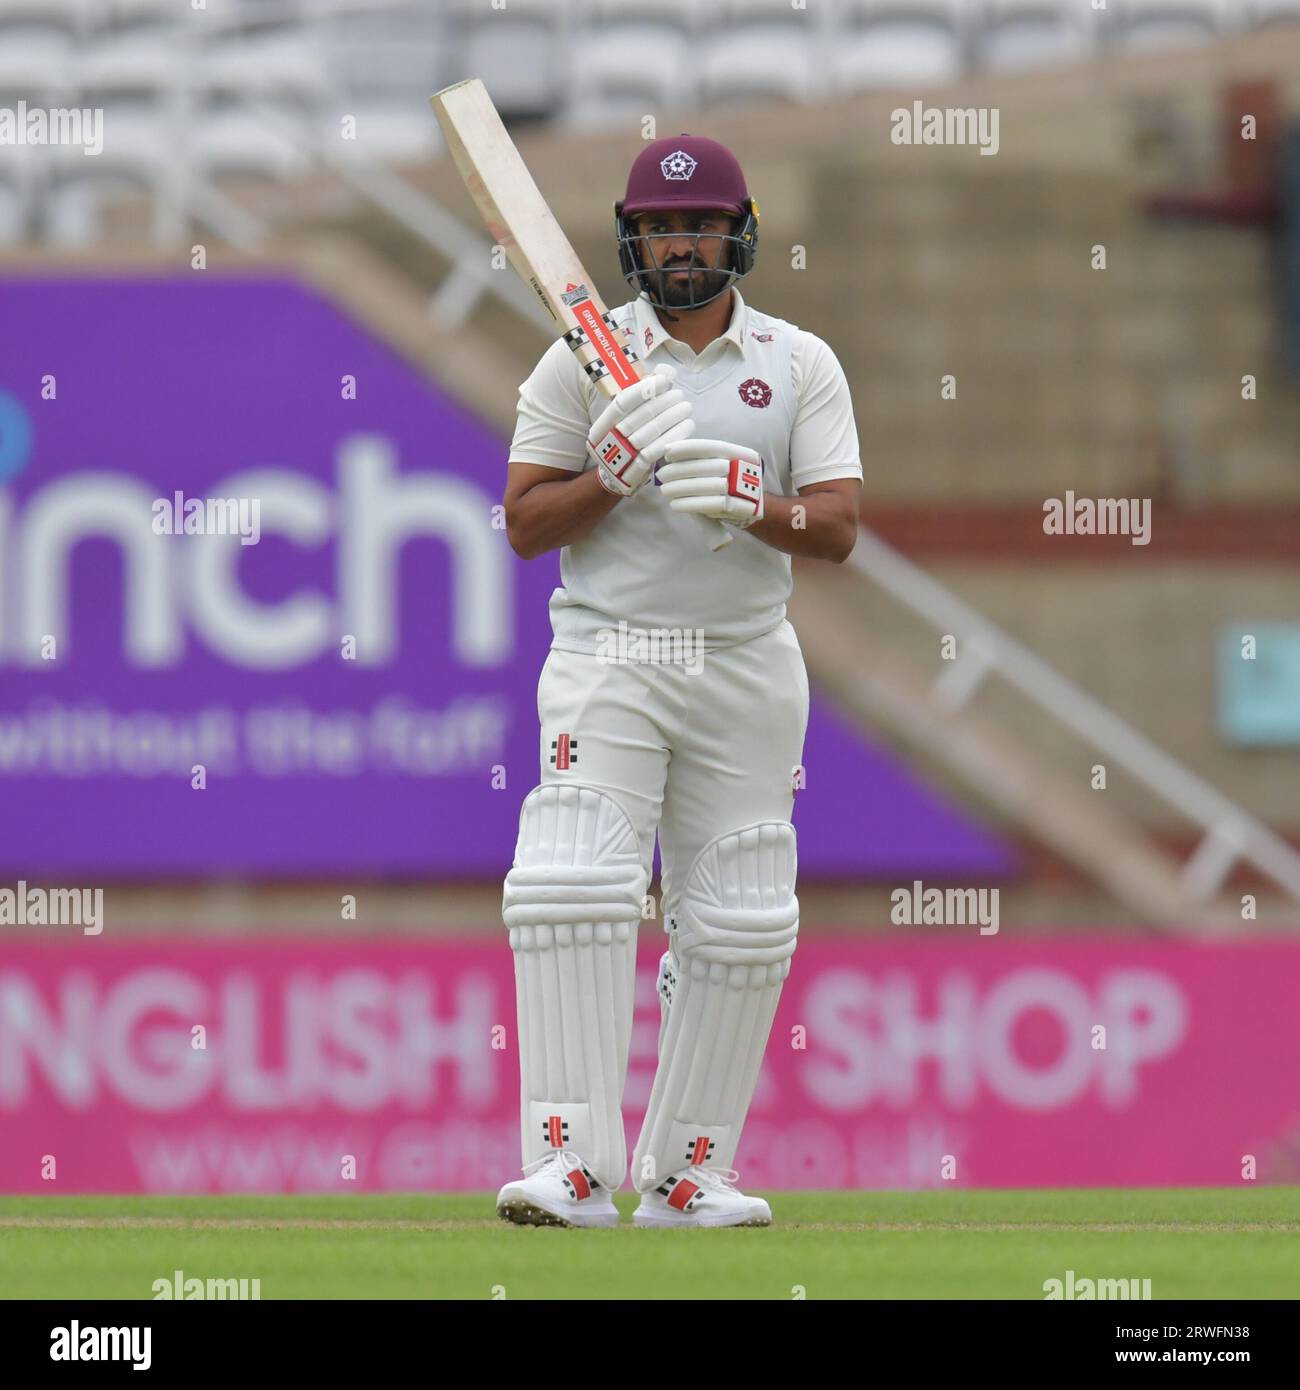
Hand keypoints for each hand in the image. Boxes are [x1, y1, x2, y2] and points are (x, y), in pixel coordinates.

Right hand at [587, 364, 693, 496]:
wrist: (616, 478)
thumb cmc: (624, 442)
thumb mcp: (624, 421)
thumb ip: (640, 398)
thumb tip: (665, 373)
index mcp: (602, 426)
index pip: (622, 402)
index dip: (644, 390)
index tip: (664, 380)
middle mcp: (607, 441)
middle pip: (640, 416)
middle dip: (663, 403)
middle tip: (680, 394)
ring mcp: (621, 458)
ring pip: (651, 432)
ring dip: (672, 417)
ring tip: (686, 407)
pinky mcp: (636, 470)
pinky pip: (658, 450)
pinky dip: (674, 436)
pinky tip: (687, 425)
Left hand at [656, 439, 764, 528]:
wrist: (753, 507)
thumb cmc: (732, 482)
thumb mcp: (724, 465)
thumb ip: (704, 460)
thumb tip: (670, 454)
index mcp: (740, 453)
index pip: (710, 447)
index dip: (687, 448)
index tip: (667, 452)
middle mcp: (744, 469)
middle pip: (705, 467)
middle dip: (678, 471)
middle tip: (661, 475)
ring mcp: (742, 489)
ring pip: (704, 486)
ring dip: (679, 488)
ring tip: (665, 490)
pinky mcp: (737, 509)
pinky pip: (709, 505)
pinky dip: (689, 504)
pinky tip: (675, 504)